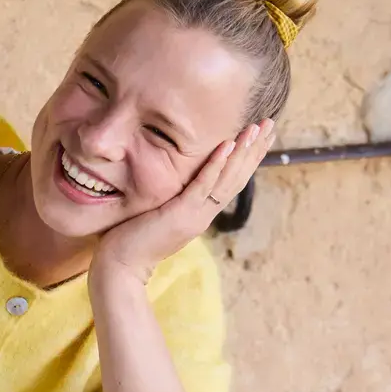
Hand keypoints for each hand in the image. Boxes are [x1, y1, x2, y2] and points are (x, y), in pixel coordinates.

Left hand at [91, 119, 275, 283]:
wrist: (120, 268)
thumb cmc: (132, 242)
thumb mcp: (159, 216)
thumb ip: (172, 201)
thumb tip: (174, 186)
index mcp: (200, 214)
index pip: (230, 182)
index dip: (247, 159)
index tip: (259, 135)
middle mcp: (203, 214)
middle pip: (236, 178)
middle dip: (254, 150)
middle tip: (270, 123)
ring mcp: (194, 215)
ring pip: (226, 180)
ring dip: (243, 152)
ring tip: (257, 128)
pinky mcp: (180, 214)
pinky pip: (202, 186)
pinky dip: (216, 165)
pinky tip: (228, 144)